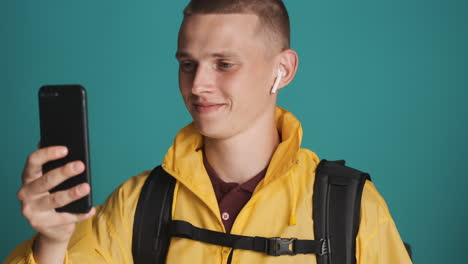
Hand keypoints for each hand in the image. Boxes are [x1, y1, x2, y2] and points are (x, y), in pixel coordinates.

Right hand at [17, 146, 95, 261]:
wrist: (51, 227)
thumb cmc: (54, 195)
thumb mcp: (53, 181)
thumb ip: (56, 166)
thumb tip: (72, 149)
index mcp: (28, 177)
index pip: (33, 162)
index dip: (48, 154)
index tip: (65, 149)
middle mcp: (26, 193)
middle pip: (45, 181)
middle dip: (63, 172)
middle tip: (80, 165)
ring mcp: (32, 210)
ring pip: (54, 199)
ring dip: (72, 193)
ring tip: (86, 187)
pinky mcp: (41, 224)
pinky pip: (64, 218)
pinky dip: (79, 214)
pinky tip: (90, 209)